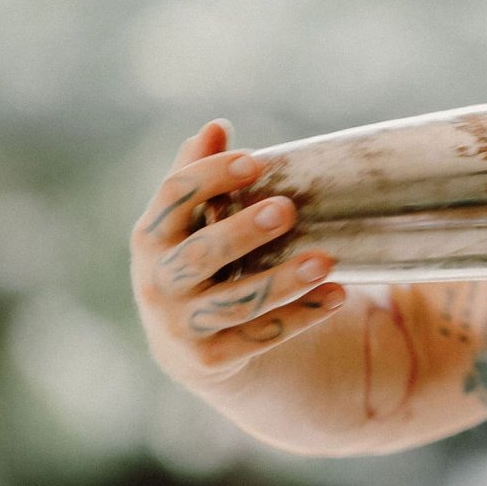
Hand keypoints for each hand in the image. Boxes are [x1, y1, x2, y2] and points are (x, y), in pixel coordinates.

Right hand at [130, 118, 346, 384]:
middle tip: (287, 209)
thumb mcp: (188, 221)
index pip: (173, 197)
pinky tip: (336, 295)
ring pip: (236, 302)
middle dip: (242, 232)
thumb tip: (216, 126)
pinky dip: (300, 317)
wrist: (186, 345)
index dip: (211, 176)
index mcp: (150, 237)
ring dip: (283, 281)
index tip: (255, 160)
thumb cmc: (196, 260)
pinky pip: (260, 337)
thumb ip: (198, 174)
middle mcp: (158, 283)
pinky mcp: (212, 359)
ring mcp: (182, 325)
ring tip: (326, 260)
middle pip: (199, 255)